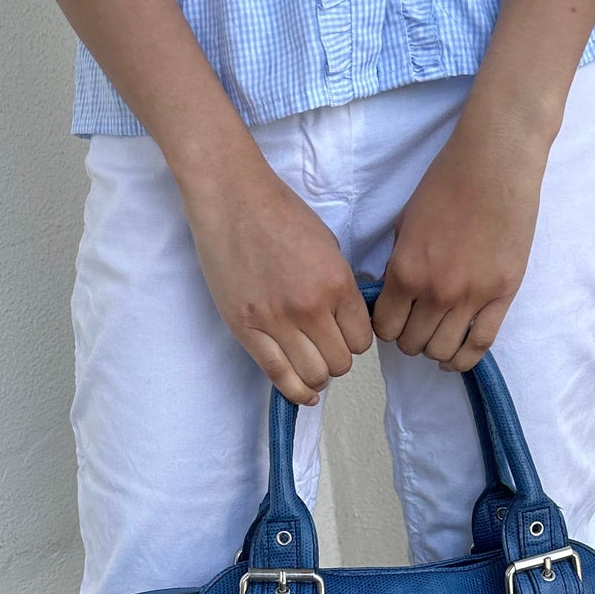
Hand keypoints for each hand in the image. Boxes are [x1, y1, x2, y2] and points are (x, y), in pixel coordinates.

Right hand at [179, 153, 372, 404]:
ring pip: (314, 375)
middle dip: (337, 359)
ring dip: (318, 375)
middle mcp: (311, 307)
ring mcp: (276, 321)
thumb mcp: (328, 246)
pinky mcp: (246, 328)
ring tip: (312, 365)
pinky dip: (296, 391)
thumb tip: (349, 320)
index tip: (344, 335)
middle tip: (326, 347)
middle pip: (341, 363)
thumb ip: (340, 286)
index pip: (362, 340)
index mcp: (337, 283)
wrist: (232, 199)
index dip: (355, 341)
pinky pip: (278, 375)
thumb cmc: (280, 214)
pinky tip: (304, 393)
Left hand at [373, 105, 549, 370]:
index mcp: (406, 271)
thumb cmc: (445, 184)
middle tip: (415, 323)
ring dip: (434, 348)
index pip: (385, 328)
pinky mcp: (503, 295)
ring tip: (436, 335)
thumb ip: (397, 265)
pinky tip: (456, 356)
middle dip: (408, 337)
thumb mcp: (404, 224)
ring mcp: (473, 296)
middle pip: (412, 344)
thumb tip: (391, 296)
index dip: (386, 326)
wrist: (495, 165)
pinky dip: (464, 357)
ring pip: (443, 350)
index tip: (393, 318)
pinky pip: (481, 344)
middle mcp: (437, 291)